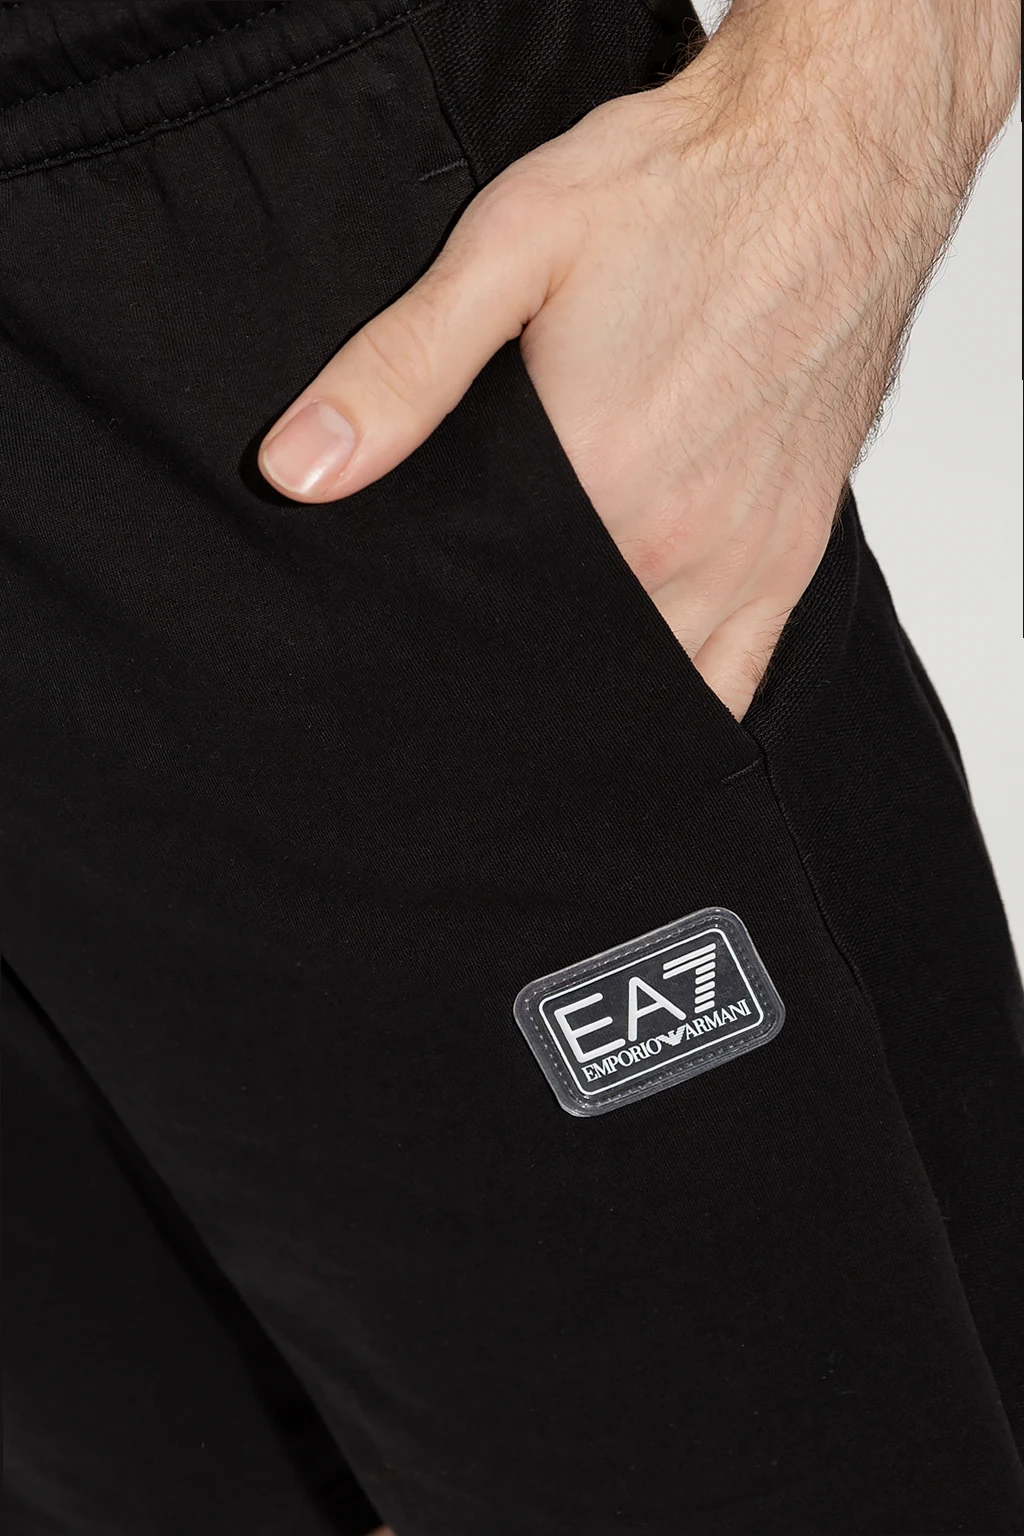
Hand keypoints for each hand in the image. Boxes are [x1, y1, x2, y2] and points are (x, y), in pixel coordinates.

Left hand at [258, 0, 1016, 718]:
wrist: (830, 159)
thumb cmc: (680, 192)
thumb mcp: (508, 252)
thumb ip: (400, 371)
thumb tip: (298, 468)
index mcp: (595, 484)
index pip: (484, 613)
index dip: (436, 628)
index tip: (406, 636)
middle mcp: (673, 544)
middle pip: (559, 656)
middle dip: (503, 661)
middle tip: (462, 646)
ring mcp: (741, 559)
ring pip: (642, 683)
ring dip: (585, 688)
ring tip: (535, 667)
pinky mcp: (792, 554)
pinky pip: (733, 681)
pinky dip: (678, 701)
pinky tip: (633, 694)